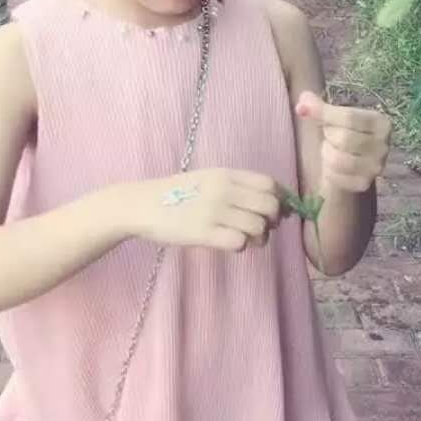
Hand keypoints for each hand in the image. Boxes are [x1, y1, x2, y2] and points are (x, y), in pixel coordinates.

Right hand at [125, 169, 282, 252]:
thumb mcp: (207, 179)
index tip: (273, 211)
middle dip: (271, 221)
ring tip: (245, 238)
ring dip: (257, 237)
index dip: (278, 199)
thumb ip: (235, 186)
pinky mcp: (204, 233)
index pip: (269, 184)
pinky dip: (240, 246)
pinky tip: (229, 243)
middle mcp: (224, 190)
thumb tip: (270, 201)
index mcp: (226, 174)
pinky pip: (239, 242)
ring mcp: (215, 211)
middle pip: (269, 206)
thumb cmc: (176, 194)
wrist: (142, 205)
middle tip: (260, 228)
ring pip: (258, 226)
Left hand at [296, 91, 390, 193]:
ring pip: (338, 160)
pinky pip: (336, 177)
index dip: (324, 114)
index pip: (349, 117)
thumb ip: (317, 106)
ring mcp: (376, 167)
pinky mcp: (364, 183)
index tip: (305, 110)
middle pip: (344, 139)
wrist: (349, 164)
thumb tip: (303, 103)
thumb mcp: (332, 117)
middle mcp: (384, 145)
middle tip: (329, 136)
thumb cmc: (341, 134)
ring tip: (331, 150)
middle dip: (328, 137)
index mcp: (380, 123)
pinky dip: (328, 171)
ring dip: (327, 154)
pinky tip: (333, 166)